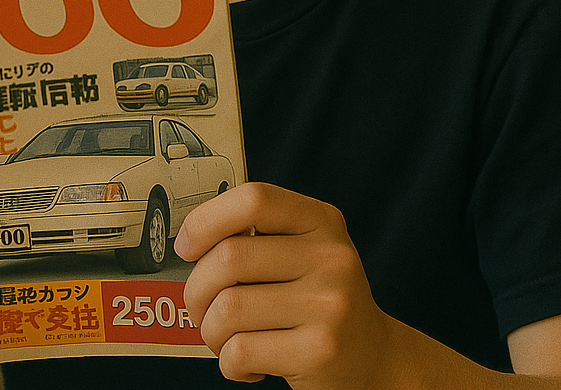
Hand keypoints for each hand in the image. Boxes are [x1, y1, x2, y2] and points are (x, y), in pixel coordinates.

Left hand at [175, 182, 397, 388]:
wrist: (374, 359)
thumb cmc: (318, 298)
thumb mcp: (304, 249)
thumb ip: (259, 235)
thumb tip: (190, 238)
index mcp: (321, 220)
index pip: (254, 199)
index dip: (207, 218)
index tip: (187, 245)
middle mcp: (331, 257)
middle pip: (230, 257)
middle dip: (197, 287)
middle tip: (199, 304)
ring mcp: (329, 305)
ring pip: (228, 309)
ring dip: (210, 329)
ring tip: (224, 336)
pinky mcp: (320, 352)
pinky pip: (240, 351)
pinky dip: (228, 361)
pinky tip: (246, 361)